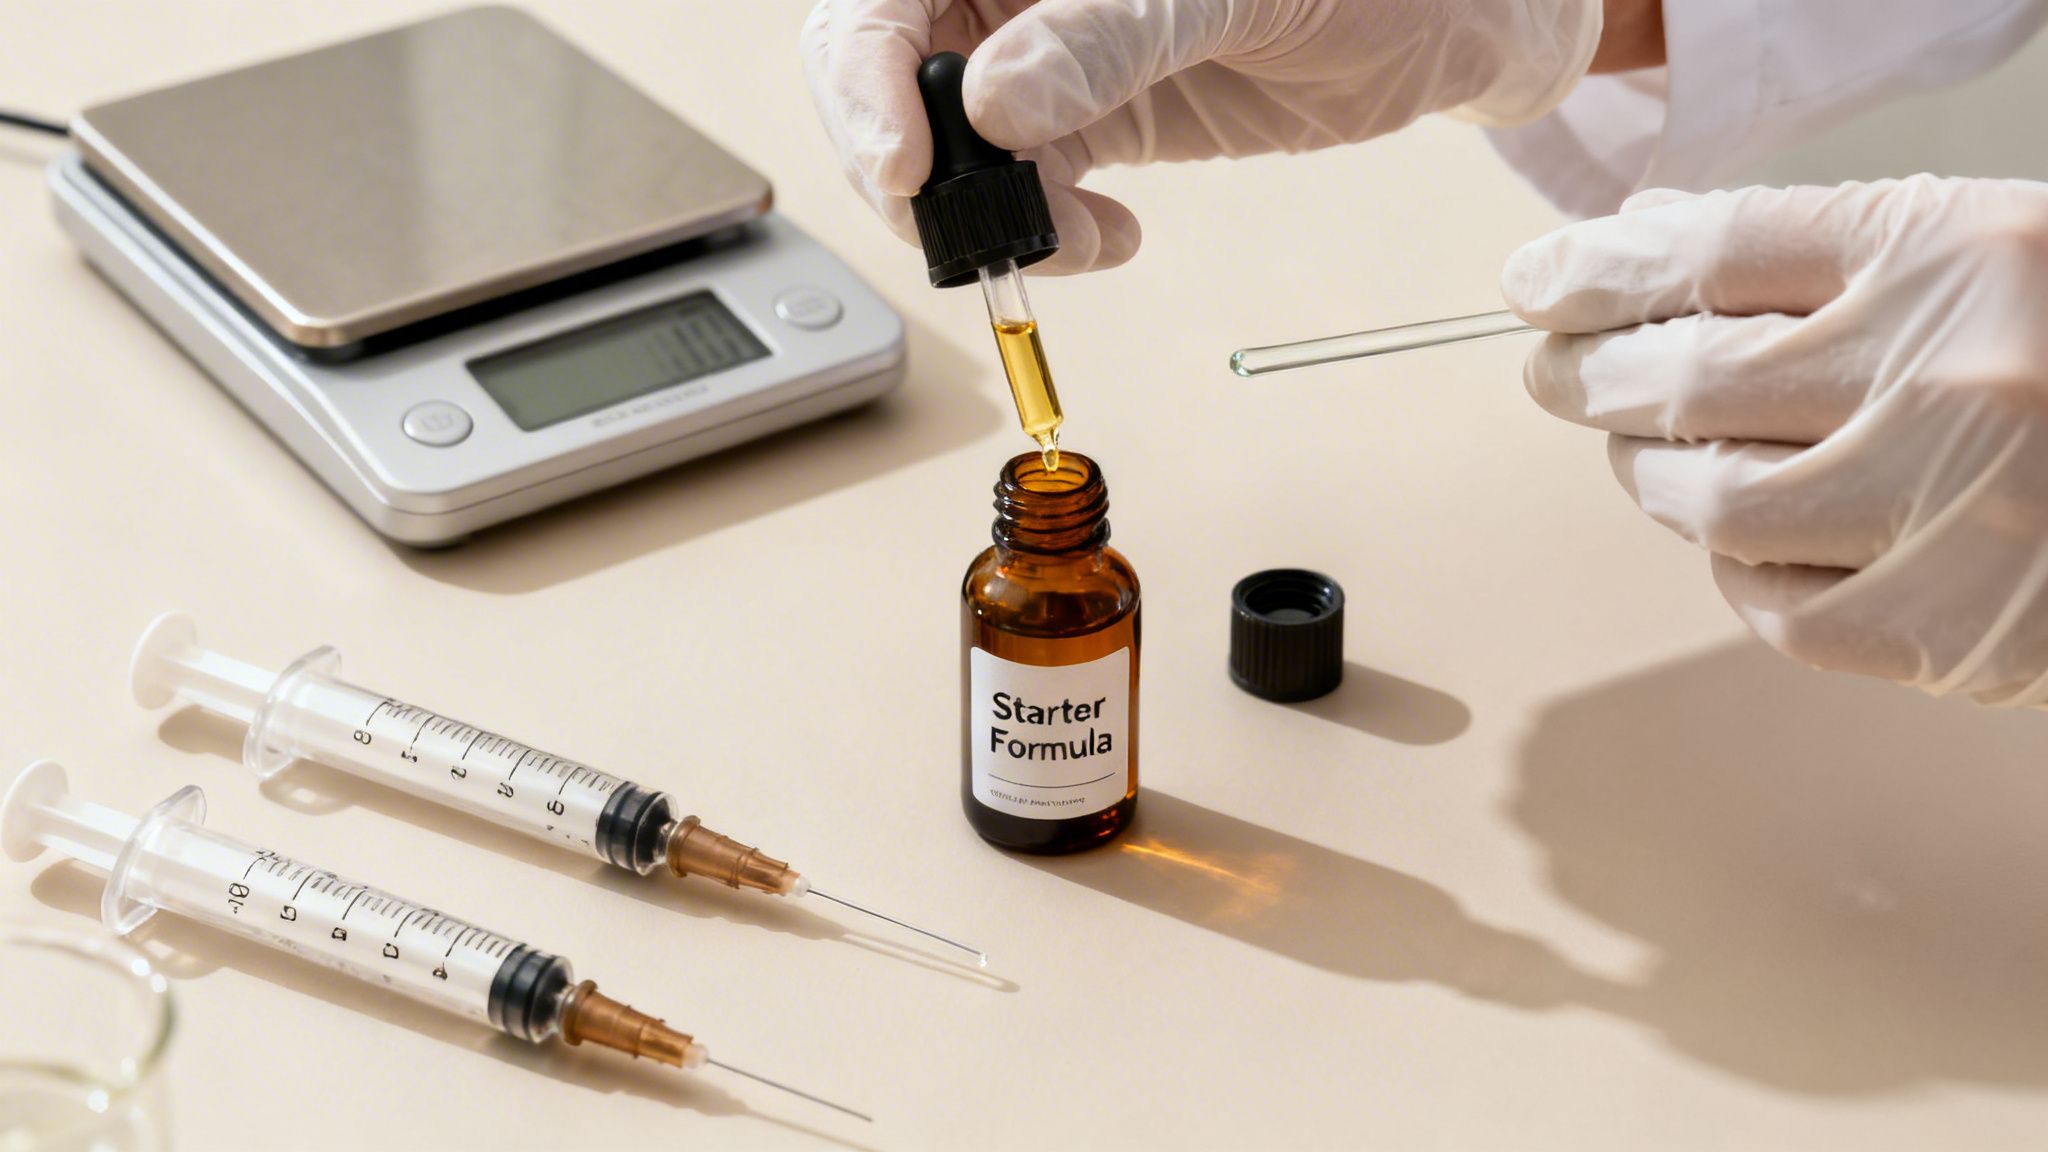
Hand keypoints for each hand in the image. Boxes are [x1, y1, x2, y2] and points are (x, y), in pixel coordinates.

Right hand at [801, 0, 1601, 272]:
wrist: (1454, 18)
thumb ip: (1106, 34)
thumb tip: (992, 100)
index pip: (877, 1)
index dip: (863, 80)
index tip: (907, 165)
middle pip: (890, 77)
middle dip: (915, 172)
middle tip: (978, 236)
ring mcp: (1046, 54)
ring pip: (954, 152)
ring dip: (992, 219)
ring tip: (1080, 238)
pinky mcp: (1091, 119)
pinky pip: (1028, 191)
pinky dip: (1053, 235)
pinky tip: (1114, 237)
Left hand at [1505, 176, 2047, 704]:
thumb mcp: (1989, 254)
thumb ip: (1827, 253)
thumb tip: (1641, 253)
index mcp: (1964, 250)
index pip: (1714, 249)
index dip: (1597, 269)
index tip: (1536, 285)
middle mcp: (1954, 372)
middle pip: (1683, 375)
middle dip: (1585, 376)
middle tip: (1552, 372)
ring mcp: (1951, 509)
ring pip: (1705, 500)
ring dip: (1646, 476)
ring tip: (1642, 453)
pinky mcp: (1955, 630)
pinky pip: (1772, 604)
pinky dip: (1737, 569)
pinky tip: (1747, 536)